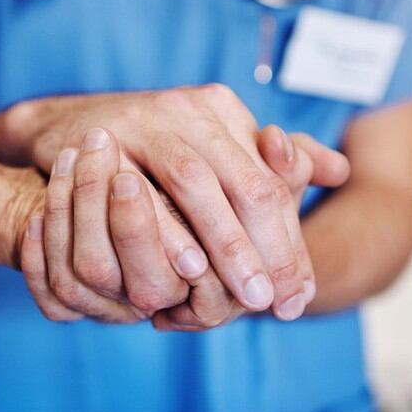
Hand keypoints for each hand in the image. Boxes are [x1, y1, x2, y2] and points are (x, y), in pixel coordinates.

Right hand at [8, 85, 320, 319]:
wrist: (70, 130)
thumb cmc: (149, 152)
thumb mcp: (213, 153)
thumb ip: (273, 165)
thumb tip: (341, 171)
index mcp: (223, 109)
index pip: (272, 179)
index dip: (291, 240)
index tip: (301, 292)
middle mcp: (190, 108)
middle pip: (246, 182)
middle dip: (269, 249)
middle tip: (280, 303)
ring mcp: (146, 120)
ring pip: (198, 186)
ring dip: (226, 246)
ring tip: (247, 297)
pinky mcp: (105, 141)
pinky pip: (142, 192)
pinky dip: (167, 234)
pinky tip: (186, 271)